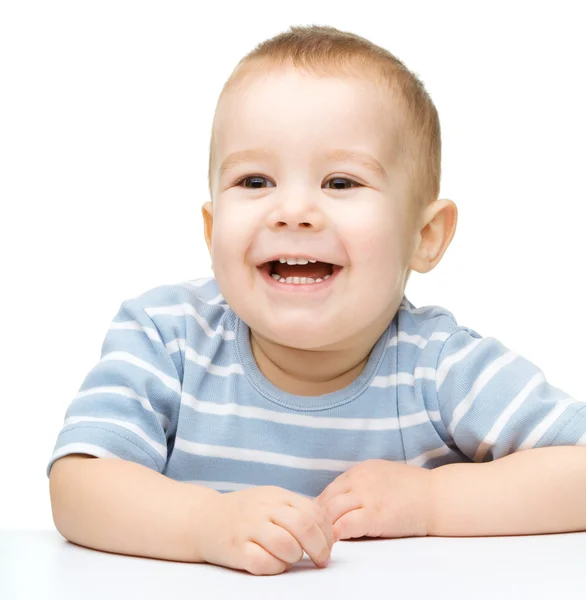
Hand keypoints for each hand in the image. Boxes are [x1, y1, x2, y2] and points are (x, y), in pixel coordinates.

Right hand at [197, 486, 335, 575]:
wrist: (203, 519)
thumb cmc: (245, 513)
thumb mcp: (271, 501)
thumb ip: (297, 511)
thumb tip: (329, 532)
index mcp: (277, 495)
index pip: (314, 512)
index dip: (326, 532)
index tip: (327, 546)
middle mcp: (263, 508)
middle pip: (303, 526)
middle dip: (319, 548)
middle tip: (320, 560)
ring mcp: (249, 528)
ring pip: (286, 545)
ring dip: (295, 557)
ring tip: (291, 558)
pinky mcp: (236, 549)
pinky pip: (264, 563)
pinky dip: (275, 567)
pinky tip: (273, 563)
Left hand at [315, 459, 433, 540]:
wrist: (438, 497)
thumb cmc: (414, 490)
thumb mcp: (382, 475)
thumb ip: (362, 483)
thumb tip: (344, 499)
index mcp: (360, 470)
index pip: (330, 490)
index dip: (321, 508)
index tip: (318, 522)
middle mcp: (359, 480)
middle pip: (326, 500)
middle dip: (317, 519)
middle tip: (314, 535)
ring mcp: (366, 496)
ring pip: (330, 512)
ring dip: (323, 528)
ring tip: (321, 542)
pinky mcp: (375, 515)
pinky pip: (345, 525)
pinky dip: (336, 534)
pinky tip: (335, 543)